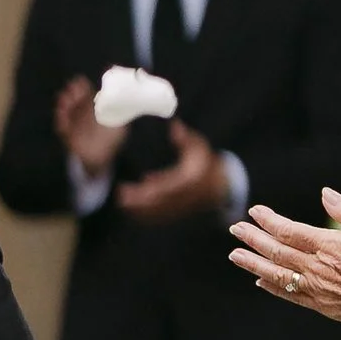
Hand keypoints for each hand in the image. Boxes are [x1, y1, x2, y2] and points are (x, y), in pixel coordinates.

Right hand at [55, 76, 121, 177]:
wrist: (100, 158)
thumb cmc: (110, 139)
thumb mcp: (120, 126)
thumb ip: (121, 113)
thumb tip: (126, 99)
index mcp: (92, 108)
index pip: (85, 93)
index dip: (81, 87)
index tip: (79, 81)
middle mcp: (81, 112)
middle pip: (73, 99)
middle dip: (71, 93)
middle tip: (71, 89)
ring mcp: (73, 122)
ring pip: (65, 110)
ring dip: (63, 104)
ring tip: (64, 102)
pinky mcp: (68, 134)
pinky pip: (61, 126)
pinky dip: (61, 120)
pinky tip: (62, 117)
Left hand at [114, 122, 232, 219]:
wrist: (219, 184)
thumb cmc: (205, 161)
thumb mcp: (198, 146)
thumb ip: (185, 137)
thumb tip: (174, 124)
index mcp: (190, 178)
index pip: (172, 183)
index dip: (155, 184)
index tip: (141, 180)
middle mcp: (185, 194)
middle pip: (161, 199)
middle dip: (141, 199)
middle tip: (121, 196)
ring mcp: (180, 205)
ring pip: (158, 210)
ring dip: (140, 208)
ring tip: (122, 201)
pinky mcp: (176, 211)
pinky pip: (159, 215)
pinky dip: (145, 214)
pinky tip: (131, 210)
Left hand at [230, 188, 340, 330]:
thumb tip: (324, 193)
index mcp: (330, 245)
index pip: (289, 230)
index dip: (268, 220)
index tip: (254, 211)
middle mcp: (318, 267)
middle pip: (276, 251)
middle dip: (253, 238)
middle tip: (235, 228)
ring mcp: (318, 288)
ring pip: (277, 274)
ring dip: (254, 263)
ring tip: (236, 255)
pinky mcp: (322, 305)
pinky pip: (291, 295)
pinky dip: (273, 287)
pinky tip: (261, 281)